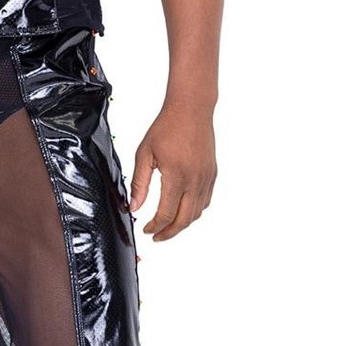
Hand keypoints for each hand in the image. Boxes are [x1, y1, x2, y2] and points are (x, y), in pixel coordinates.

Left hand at [129, 101, 216, 241]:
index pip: (166, 215)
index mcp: (176, 177)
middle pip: (183, 220)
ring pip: (196, 213)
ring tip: (168, 227)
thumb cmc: (166, 128)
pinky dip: (194, 211)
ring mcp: (206, 178)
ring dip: (182, 224)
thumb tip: (134, 207)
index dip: (155, 227)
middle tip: (157, 236)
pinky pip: (205, 201)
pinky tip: (183, 211)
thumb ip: (139, 184)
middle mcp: (194, 181)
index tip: (147, 230)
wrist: (191, 109)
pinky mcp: (212, 174)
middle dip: (169, 233)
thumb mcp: (144, 155)